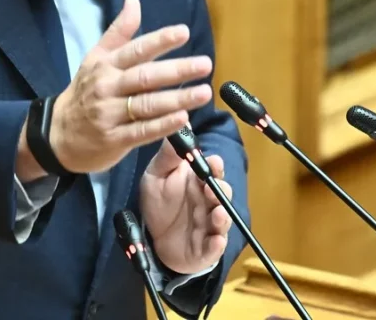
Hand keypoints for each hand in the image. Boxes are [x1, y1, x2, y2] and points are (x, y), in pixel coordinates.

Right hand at [47, 0, 212, 173]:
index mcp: (106, 65)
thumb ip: (119, 31)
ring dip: (177, 98)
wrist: (57, 134)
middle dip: (177, 70)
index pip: (136, 50)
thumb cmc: (85, 91)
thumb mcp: (96, 58)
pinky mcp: (114, 139)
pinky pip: (142, 132)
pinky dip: (163, 126)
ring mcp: (110, 114)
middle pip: (146, 77)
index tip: (184, 32)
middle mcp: (108, 87)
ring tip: (204, 92)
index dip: (160, 40)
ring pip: (147, 105)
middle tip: (205, 64)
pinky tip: (183, 119)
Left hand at [140, 139, 232, 274]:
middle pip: (222, 193)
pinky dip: (216, 245)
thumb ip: (168, 156)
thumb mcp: (156, 177)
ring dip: (222, 217)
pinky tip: (215, 241)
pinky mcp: (205, 249)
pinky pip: (214, 247)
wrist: (153, 241)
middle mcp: (208, 203)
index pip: (213, 171)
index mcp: (198, 183)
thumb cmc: (159, 204)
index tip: (213, 161)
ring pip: (222, 220)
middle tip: (210, 189)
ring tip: (216, 215)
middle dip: (219, 191)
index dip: (215, 166)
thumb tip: (179, 126)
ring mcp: (209, 226)